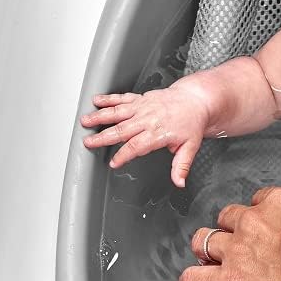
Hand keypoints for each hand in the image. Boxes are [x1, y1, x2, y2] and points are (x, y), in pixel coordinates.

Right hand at [80, 86, 210, 186]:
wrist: (195, 100)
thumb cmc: (191, 123)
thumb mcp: (190, 147)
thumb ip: (181, 165)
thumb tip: (179, 182)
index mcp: (159, 133)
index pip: (137, 146)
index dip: (124, 155)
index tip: (114, 162)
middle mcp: (148, 119)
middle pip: (122, 129)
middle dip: (104, 137)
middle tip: (89, 143)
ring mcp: (143, 107)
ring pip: (118, 112)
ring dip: (100, 116)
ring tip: (85, 121)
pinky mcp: (140, 99)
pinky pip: (122, 98)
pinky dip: (108, 99)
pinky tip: (95, 101)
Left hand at [178, 187, 280, 280]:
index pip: (259, 200)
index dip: (261, 217)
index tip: (266, 229)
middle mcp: (255, 221)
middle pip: (228, 217)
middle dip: (233, 231)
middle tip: (242, 247)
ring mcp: (237, 250)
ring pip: (204, 240)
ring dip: (209, 252)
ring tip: (213, 262)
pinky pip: (192, 278)